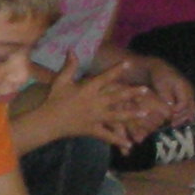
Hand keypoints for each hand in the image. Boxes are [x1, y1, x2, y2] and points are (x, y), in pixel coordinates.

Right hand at [37, 59, 151, 148]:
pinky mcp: (93, 129)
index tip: (129, 64)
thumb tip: (72, 50)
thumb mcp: (61, 81)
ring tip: (145, 112)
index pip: (105, 77)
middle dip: (132, 92)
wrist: (49, 121)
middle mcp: (95, 102)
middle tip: (146, 89)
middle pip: (117, 96)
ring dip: (132, 114)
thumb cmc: (54, 99)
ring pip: (118, 115)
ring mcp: (96, 117)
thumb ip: (69, 66)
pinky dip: (118, 140)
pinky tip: (129, 144)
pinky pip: (108, 135)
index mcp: (88, 89)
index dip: (117, 70)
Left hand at [126, 56, 194, 125]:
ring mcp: (190, 94)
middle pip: (190, 108)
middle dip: (182, 117)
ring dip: (183, 118)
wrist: (160, 69)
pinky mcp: (187, 97)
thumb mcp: (161, 86)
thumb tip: (171, 110)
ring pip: (191, 109)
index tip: (168, 116)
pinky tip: (177, 121)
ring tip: (174, 125)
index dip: (177, 112)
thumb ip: (167, 98)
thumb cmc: (159, 77)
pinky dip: (184, 115)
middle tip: (172, 124)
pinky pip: (188, 108)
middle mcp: (190, 91)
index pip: (184, 104)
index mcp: (184, 87)